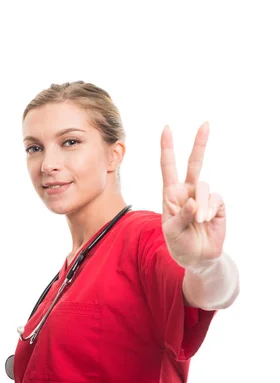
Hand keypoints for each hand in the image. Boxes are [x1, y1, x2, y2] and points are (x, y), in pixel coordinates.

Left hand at [160, 122, 225, 268]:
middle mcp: (188, 191)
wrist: (197, 258)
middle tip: (206, 123)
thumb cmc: (178, 243)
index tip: (166, 129)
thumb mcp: (171, 231)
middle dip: (199, 143)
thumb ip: (181, 215)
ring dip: (200, 205)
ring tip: (198, 221)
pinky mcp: (217, 204)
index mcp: (171, 194)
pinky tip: (206, 220)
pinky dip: (209, 210)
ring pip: (204, 186)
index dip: (167, 148)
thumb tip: (193, 200)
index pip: (168, 167)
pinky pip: (215, 199)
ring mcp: (203, 197)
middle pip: (194, 163)